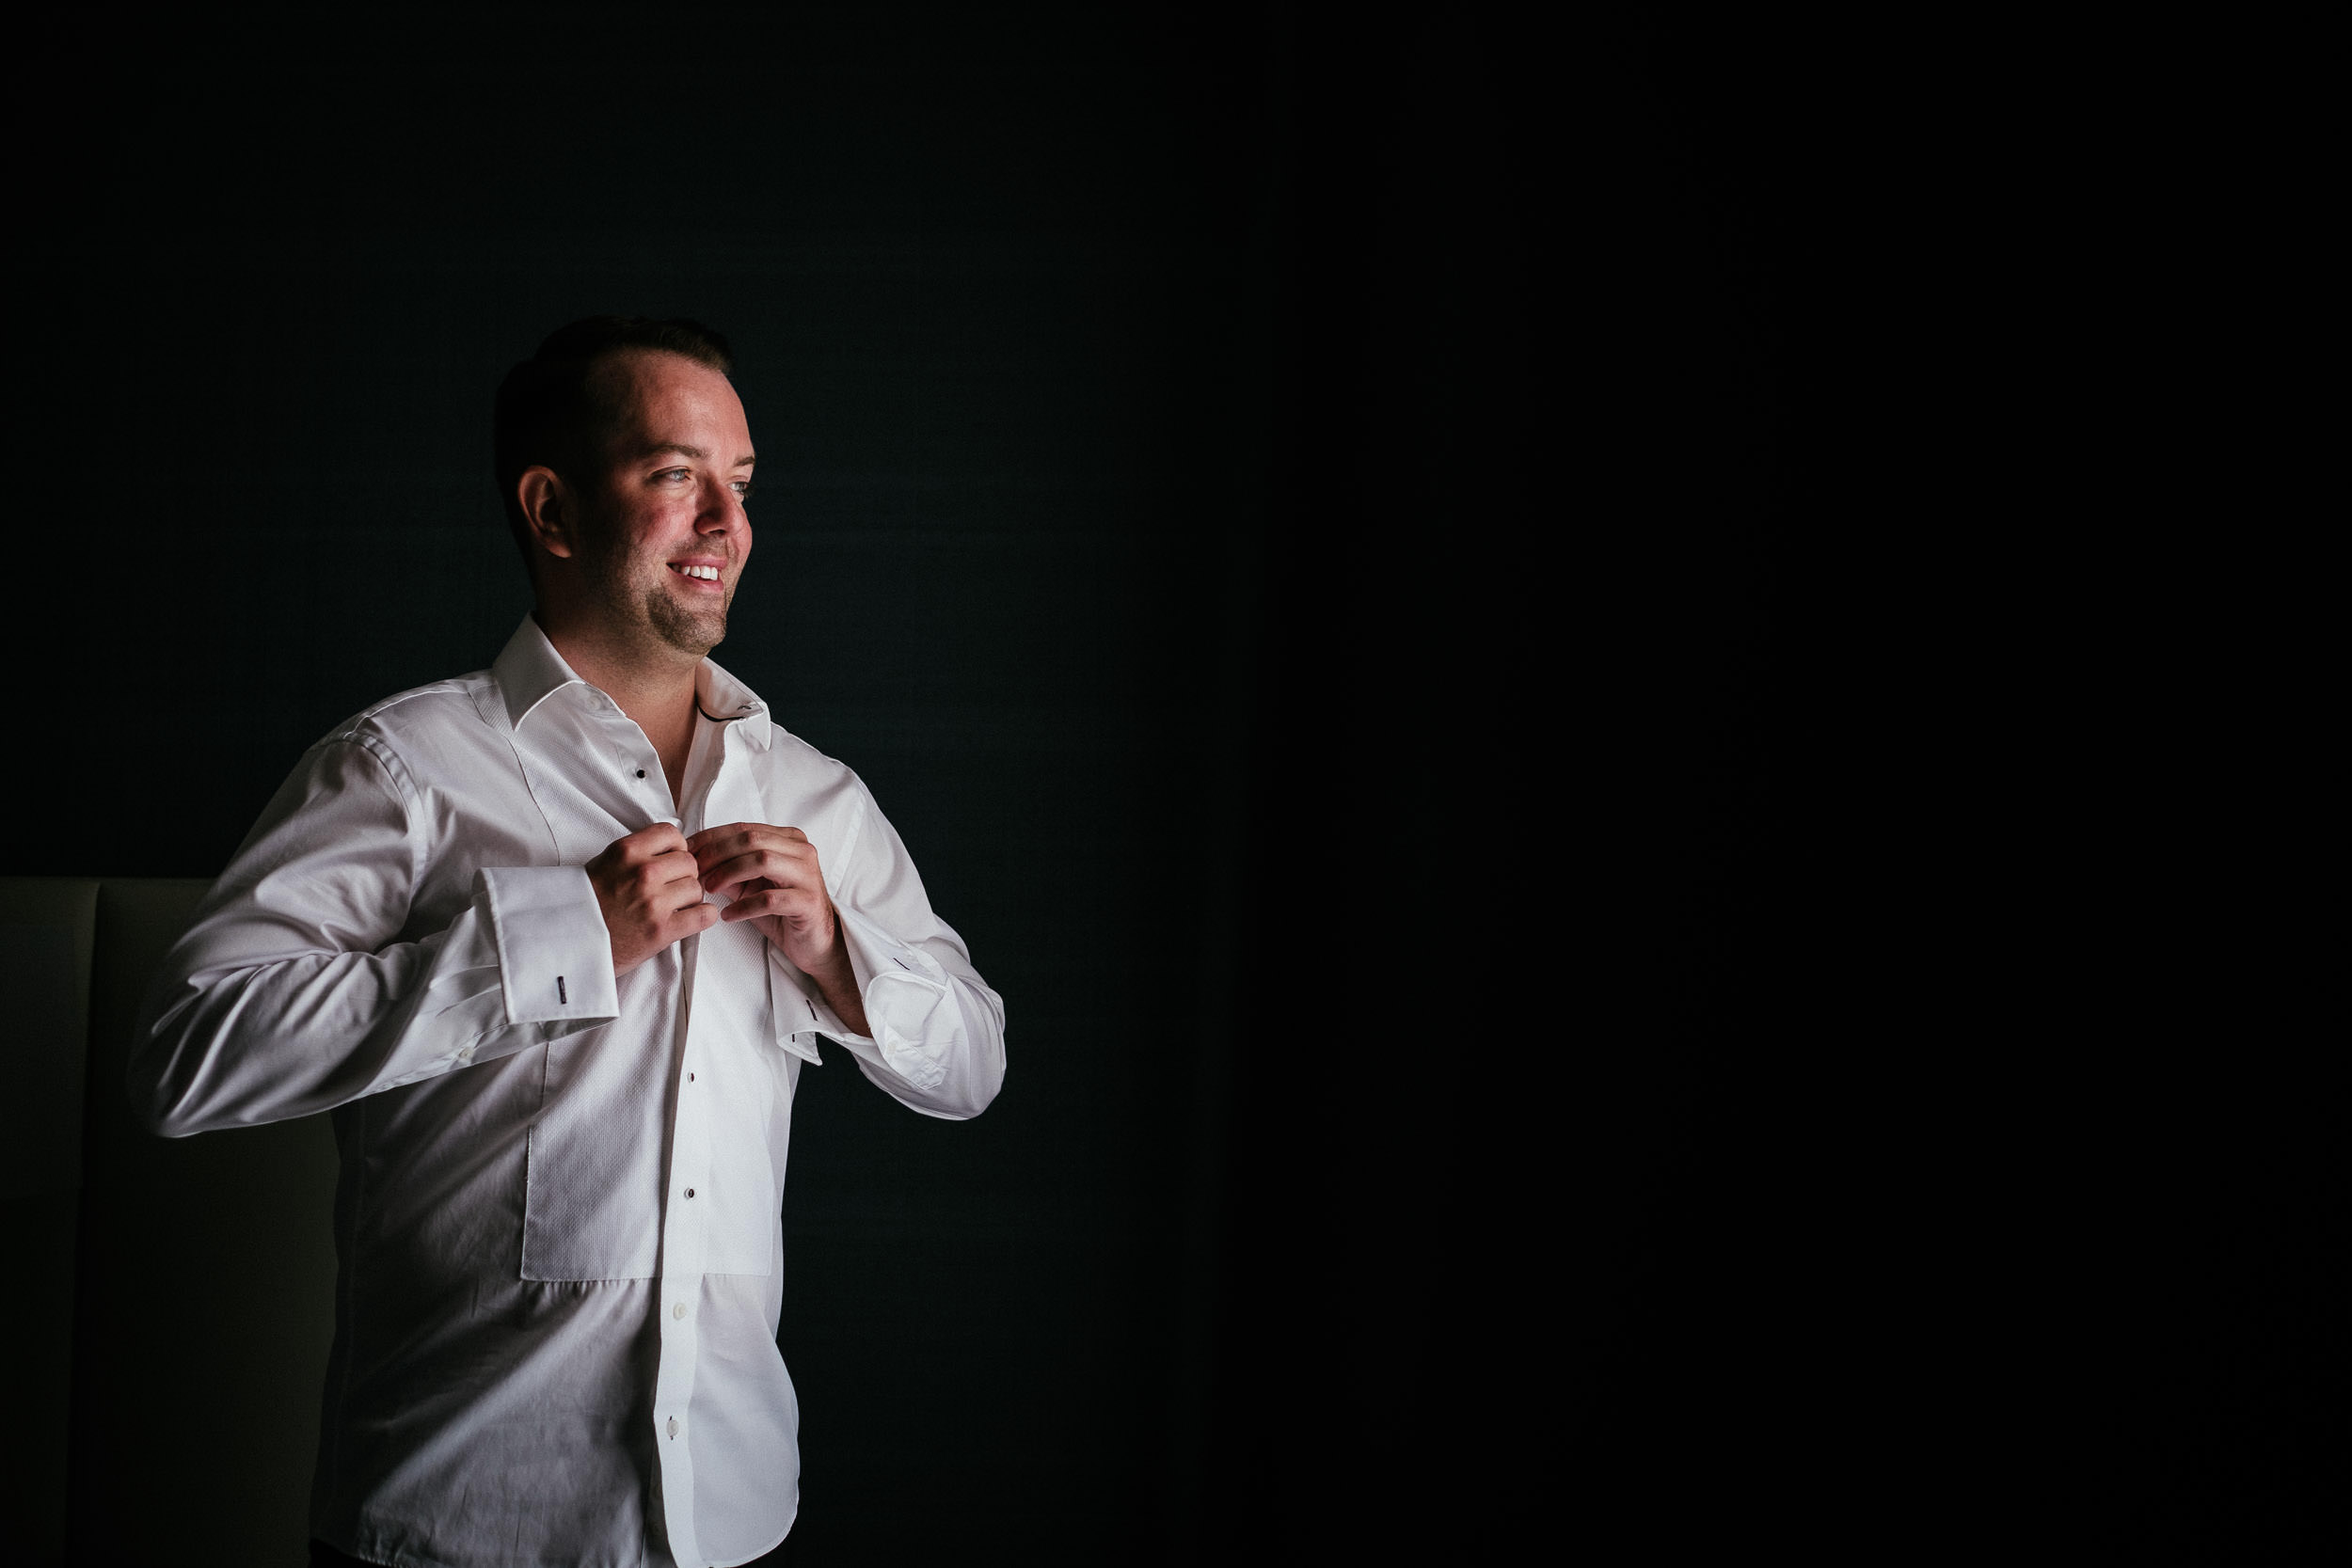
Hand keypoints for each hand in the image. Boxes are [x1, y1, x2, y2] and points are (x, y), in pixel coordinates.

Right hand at [586, 823, 719, 974]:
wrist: (568, 942)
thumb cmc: (586, 904)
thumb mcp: (605, 864)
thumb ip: (637, 853)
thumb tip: (673, 848)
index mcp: (626, 852)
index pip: (671, 834)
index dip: (675, 848)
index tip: (670, 861)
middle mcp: (642, 873)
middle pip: (689, 862)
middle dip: (683, 875)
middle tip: (670, 889)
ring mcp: (653, 902)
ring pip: (697, 888)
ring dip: (689, 898)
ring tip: (672, 907)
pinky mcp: (662, 930)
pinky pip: (704, 915)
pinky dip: (702, 917)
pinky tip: (689, 919)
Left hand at [687, 822, 839, 975]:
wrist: (815, 941)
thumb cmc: (782, 910)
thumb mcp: (751, 885)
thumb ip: (728, 869)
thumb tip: (694, 860)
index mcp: (789, 840)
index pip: (744, 828)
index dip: (712, 838)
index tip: (688, 851)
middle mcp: (802, 852)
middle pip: (752, 840)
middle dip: (717, 854)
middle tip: (696, 871)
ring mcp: (808, 875)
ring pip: (762, 861)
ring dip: (729, 873)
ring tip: (710, 889)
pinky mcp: (808, 902)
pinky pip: (770, 899)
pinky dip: (743, 906)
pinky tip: (728, 915)